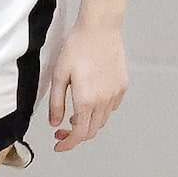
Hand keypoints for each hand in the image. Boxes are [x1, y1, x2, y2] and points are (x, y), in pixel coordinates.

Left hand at [46, 23, 128, 152]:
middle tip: (61, 132)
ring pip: (102, 120)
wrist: (100, 30)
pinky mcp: (122, 86)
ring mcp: (116, 94)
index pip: (79, 134)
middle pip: (92, 130)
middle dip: (76, 136)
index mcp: (87, 100)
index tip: (59, 146)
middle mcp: (104, 101)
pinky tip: (90, 103)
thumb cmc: (77, 48)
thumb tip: (55, 123)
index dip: (68, 144)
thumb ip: (56, 102)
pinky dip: (100, 112)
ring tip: (73, 117)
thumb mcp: (59, 75)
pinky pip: (111, 107)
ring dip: (88, 124)